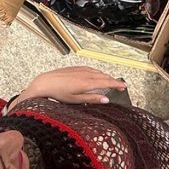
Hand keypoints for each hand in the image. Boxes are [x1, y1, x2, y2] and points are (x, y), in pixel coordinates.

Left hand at [13, 67, 127, 105]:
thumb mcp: (76, 100)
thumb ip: (92, 99)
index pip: (107, 82)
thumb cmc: (58, 93)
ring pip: (98, 72)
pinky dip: (97, 72)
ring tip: (111, 81)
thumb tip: (106, 99)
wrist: (44, 83)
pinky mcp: (76, 68)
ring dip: (106, 76)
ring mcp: (80, 70)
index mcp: (87, 83)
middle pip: (104, 76)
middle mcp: (85, 74)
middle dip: (113, 80)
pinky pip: (90, 69)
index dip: (117, 84)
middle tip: (120, 86)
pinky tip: (97, 75)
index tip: (124, 86)